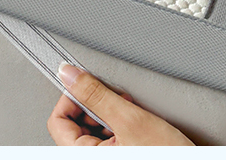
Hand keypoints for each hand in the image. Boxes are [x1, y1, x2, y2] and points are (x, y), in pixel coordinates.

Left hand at [49, 65, 192, 145]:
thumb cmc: (168, 157)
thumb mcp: (130, 119)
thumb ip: (96, 95)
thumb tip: (69, 74)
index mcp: (84, 156)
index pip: (57, 121)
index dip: (71, 99)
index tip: (87, 88)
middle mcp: (90, 159)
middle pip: (74, 124)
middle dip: (95, 106)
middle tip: (115, 101)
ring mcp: (105, 159)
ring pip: (92, 129)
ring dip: (109, 114)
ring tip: (130, 113)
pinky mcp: (120, 157)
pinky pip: (107, 138)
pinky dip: (119, 125)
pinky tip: (136, 124)